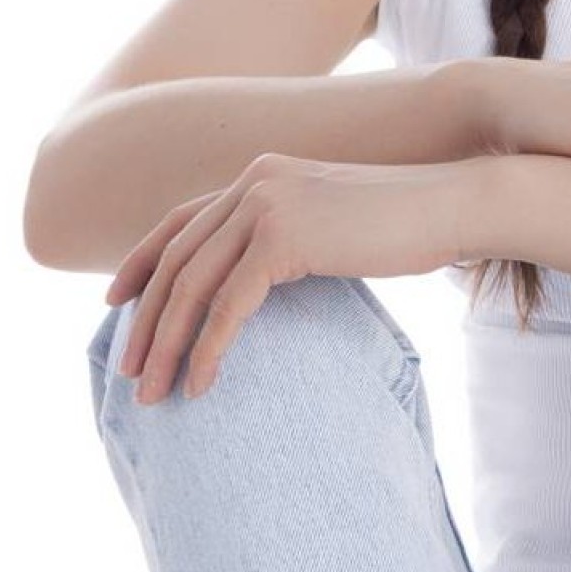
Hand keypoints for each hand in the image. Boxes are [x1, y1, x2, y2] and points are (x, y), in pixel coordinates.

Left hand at [105, 154, 463, 403]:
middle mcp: (253, 183)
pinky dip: (208, 349)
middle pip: (176, 259)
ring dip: (166, 345)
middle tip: (129, 371)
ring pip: (192, 285)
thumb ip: (295, 241)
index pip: (179, 222)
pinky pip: (229, 305)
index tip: (116, 302)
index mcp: (260, 177)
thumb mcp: (337, 228)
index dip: (140, 263)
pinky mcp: (285, 237)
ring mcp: (266, 205)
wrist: (454, 206)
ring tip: (156, 394)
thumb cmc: (409, 227)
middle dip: (145, 321)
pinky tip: (201, 384)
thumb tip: (272, 277)